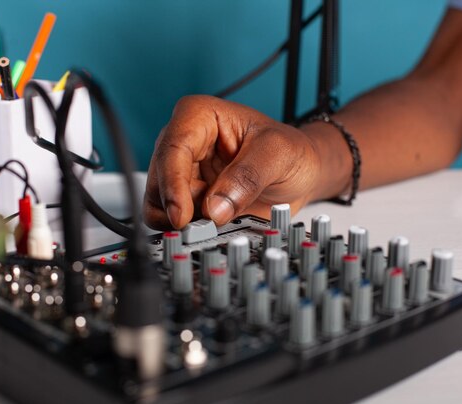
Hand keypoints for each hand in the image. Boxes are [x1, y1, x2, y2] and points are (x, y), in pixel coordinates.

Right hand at [143, 95, 342, 229]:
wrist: (302, 172)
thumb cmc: (291, 151)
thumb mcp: (278, 154)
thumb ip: (247, 178)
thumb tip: (214, 209)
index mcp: (200, 116)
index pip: (173, 148)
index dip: (172, 184)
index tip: (181, 215)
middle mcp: (185, 142)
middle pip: (159, 177)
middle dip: (174, 206)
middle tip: (196, 230)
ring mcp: (184, 171)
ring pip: (159, 201)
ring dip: (179, 221)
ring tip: (208, 228)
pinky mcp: (189, 197)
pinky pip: (173, 218)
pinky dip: (186, 229)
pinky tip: (209, 230)